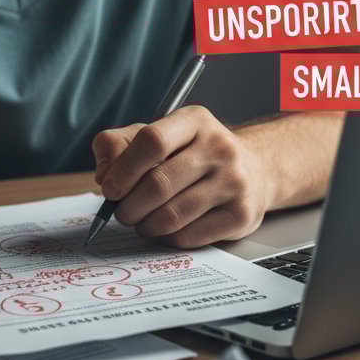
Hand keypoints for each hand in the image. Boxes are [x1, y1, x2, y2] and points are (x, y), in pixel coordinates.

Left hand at [91, 106, 271, 247]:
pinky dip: (168, 238)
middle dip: (129, 206)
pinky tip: (168, 229)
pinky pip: (189, 236)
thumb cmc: (193, 154)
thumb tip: (104, 175)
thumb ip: (119, 145)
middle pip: (158, 184)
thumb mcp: (158, 135)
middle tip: (123, 213)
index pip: (152, 141)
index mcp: (195, 121)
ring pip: (171, 216)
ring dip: (145, 226)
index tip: (110, 188)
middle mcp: (220, 147)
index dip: (123, 170)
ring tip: (142, 222)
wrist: (255, 171)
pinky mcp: (241, 214)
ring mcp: (235, 181)